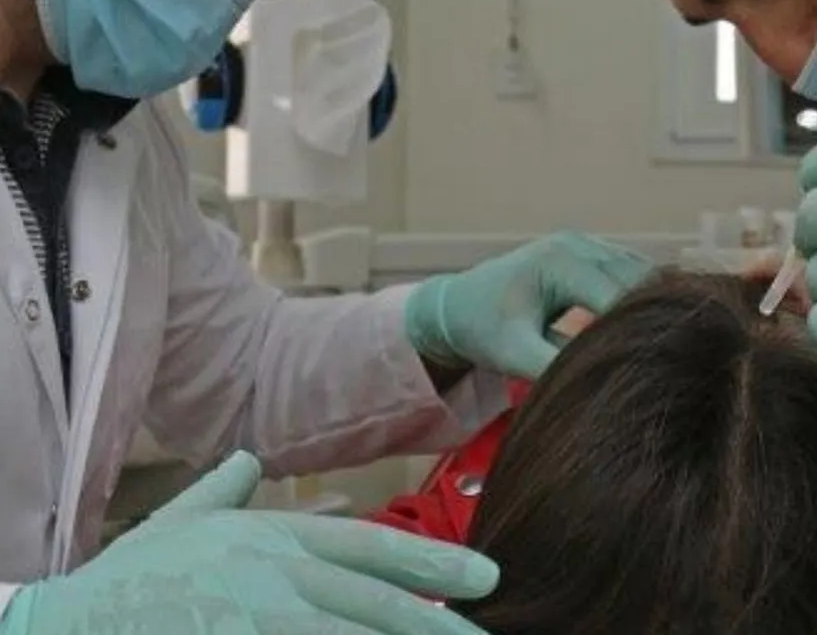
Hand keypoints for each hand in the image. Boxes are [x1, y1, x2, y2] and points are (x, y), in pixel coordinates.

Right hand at [2, 453, 497, 633]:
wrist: (71, 625)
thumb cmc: (133, 575)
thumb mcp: (185, 518)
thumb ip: (225, 488)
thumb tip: (246, 459)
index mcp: (277, 534)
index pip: (374, 546)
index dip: (434, 561)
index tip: (485, 576)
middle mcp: (282, 575)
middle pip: (379, 601)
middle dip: (439, 621)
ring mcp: (264, 621)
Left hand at [406, 232, 651, 379]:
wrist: (457, 305)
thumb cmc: (482, 329)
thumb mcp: (513, 354)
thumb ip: (554, 366)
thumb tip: (602, 385)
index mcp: (561, 262)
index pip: (618, 295)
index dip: (640, 329)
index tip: (656, 364)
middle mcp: (579, 245)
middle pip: (637, 279)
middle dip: (652, 316)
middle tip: (667, 359)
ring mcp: (587, 245)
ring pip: (639, 273)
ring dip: (651, 305)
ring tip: (661, 347)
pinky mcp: (591, 255)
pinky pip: (630, 274)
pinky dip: (641, 299)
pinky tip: (649, 330)